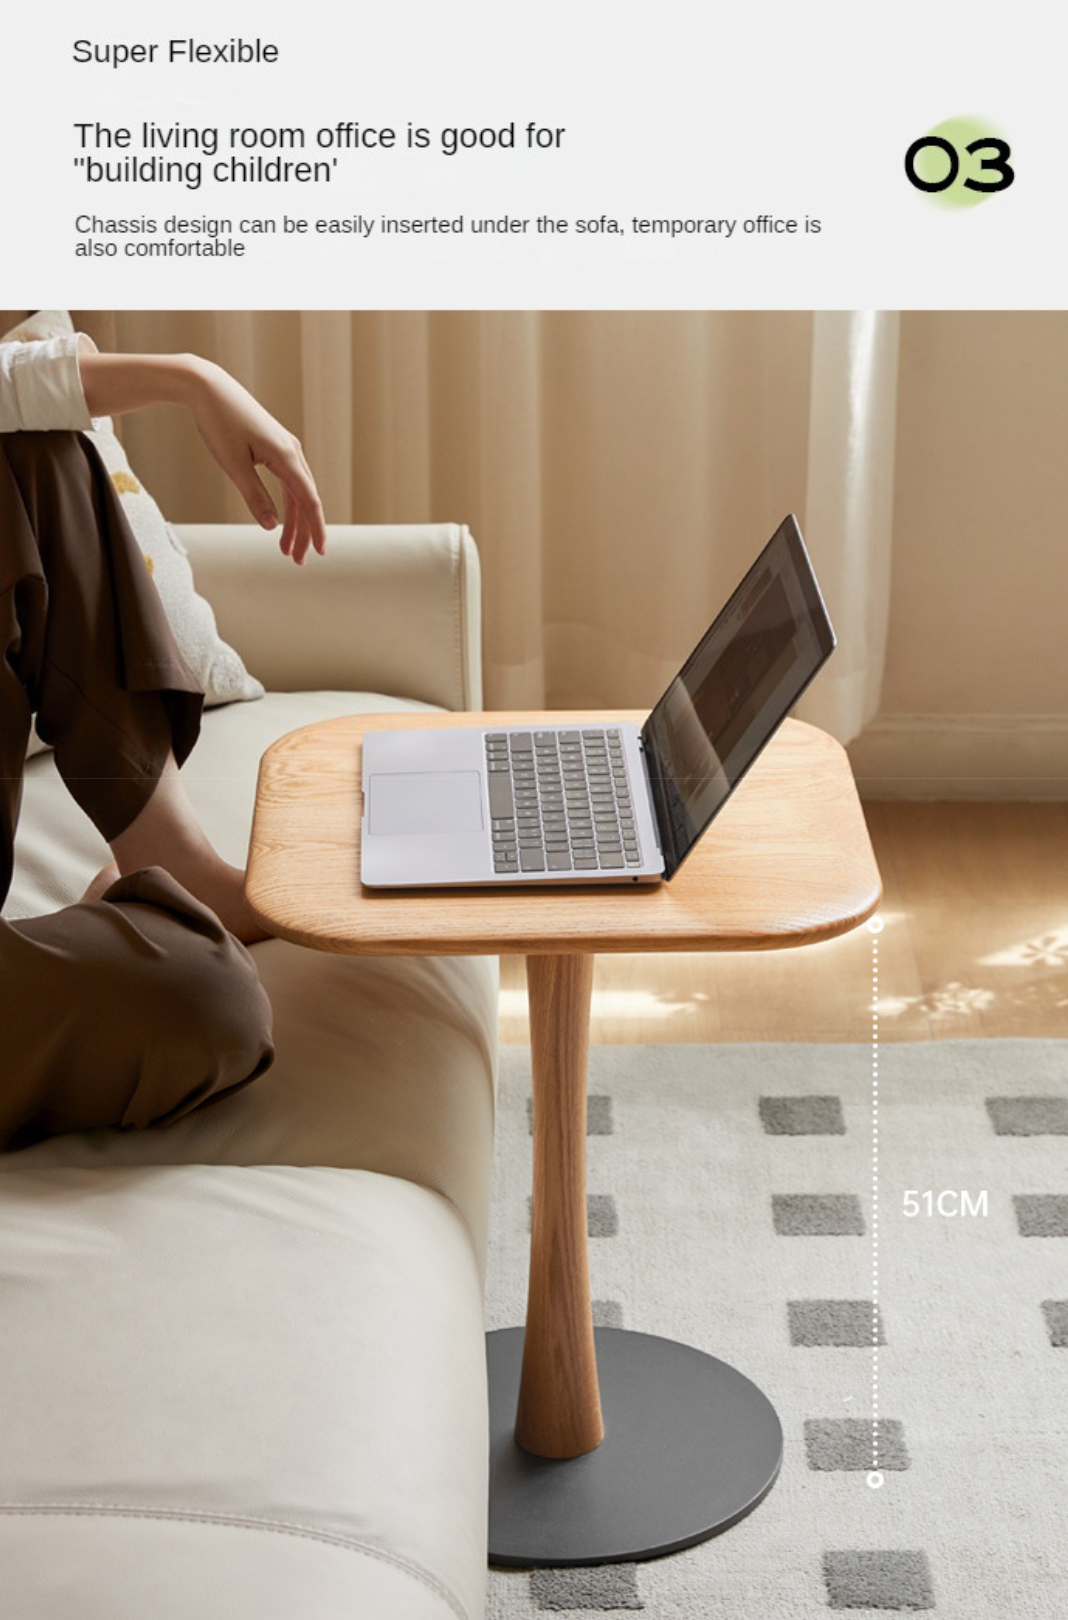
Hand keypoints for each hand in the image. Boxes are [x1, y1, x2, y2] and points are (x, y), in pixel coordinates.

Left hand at [186, 360, 325, 564]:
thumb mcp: (234, 465)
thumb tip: (271, 527)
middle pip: (306, 500)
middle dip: (304, 532)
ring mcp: (285, 448)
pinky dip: (286, 503)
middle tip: (297, 560)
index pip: (309, 501)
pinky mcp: (275, 446)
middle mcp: (292, 452)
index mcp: (286, 457)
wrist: (208, 388)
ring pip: (297, 492)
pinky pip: (288, 481)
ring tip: (285, 548)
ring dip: (293, 521)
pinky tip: (279, 518)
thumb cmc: (218, 423)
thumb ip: (254, 496)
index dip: (316, 529)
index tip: (320, 552)